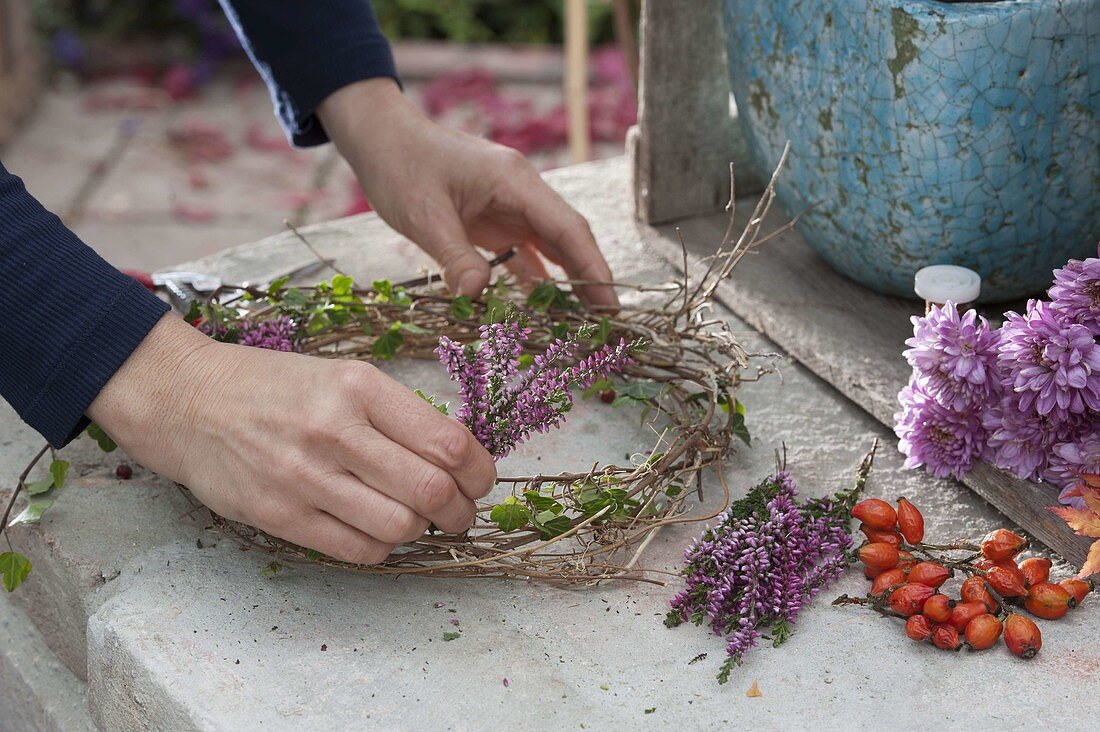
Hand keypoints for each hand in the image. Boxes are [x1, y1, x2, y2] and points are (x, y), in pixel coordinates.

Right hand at [87, 315, 495, 563]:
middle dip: (461, 511)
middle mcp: (334, 429)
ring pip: (400, 526)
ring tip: (415, 520)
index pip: (448, 442)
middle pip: (432, 489)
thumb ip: (396, 413)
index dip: (479, 471)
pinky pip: (357, 549)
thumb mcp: (341, 376)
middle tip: (459, 512)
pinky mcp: (278, 514)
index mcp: (359, 386)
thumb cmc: (274, 387)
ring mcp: (304, 475)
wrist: (186, 399)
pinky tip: (376, 531)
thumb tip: (457, 458)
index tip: (479, 480)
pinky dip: (381, 547)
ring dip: (420, 531)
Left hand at [317, 78, 618, 308]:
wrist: (381, 137)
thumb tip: (476, 295)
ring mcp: (508, 204)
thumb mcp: (424, 214)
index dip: (592, 266)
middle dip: (590, 277)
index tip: (611, 300)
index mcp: (514, 181)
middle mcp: (521, 191)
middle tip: (609, 320)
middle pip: (567, 238)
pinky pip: (522, 250)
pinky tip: (544, 305)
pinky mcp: (492, 217)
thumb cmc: (401, 165)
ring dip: (567, 280)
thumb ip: (455, 255)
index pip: (566, 227)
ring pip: (549, 245)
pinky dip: (535, 276)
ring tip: (585, 319)